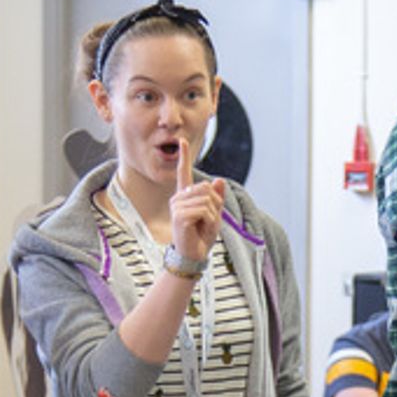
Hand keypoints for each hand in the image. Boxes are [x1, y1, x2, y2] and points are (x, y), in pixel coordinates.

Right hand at [169, 138, 224, 262]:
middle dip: (215, 204)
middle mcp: (179, 198)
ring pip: (206, 199)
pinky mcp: (180, 216)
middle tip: (208, 220)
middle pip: (206, 188)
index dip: (184, 157)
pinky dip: (209, 220)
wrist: (194, 255)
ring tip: (204, 226)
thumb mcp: (214, 215)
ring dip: (213, 214)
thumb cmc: (201, 237)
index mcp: (185, 196)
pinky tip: (201, 228)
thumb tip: (219, 179)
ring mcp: (177, 207)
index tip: (182, 141)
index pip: (184, 173)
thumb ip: (217, 198)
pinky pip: (204, 210)